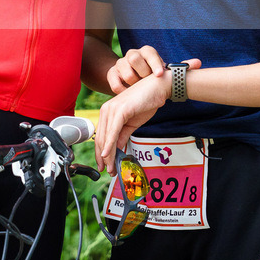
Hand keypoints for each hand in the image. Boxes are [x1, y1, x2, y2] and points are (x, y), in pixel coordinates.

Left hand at [95, 58, 199, 172]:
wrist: (158, 88)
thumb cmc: (146, 102)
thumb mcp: (132, 123)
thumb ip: (122, 136)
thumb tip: (116, 151)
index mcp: (108, 112)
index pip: (101, 136)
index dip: (101, 153)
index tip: (104, 166)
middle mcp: (106, 110)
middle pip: (100, 139)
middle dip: (103, 158)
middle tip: (108, 171)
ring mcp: (112, 109)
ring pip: (105, 137)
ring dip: (107, 155)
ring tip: (110, 168)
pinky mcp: (120, 110)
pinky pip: (113, 131)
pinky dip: (110, 144)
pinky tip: (108, 155)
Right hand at [107, 46, 200, 93]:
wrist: (133, 79)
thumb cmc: (152, 76)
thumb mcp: (164, 72)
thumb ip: (179, 68)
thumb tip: (199, 63)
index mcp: (147, 52)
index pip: (150, 52)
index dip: (155, 63)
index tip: (159, 74)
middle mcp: (133, 54)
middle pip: (134, 58)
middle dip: (142, 72)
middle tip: (147, 82)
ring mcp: (120, 63)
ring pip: (124, 70)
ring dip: (132, 82)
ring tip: (139, 89)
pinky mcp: (111, 72)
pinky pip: (113, 80)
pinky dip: (120, 88)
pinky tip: (127, 93)